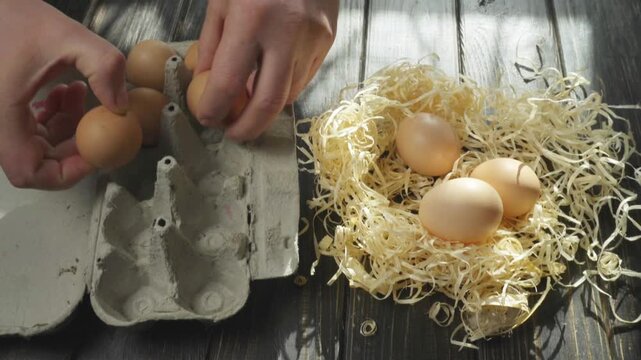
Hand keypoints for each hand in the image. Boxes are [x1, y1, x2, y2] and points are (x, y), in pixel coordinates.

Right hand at [0, 0, 127, 188]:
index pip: (30, 172)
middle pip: (37, 162)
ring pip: (36, 144)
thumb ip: (104, 68)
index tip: (95, 153)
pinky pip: (30, 128)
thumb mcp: (70, 37)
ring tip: (79, 94)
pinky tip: (66, 92)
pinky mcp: (4, 105)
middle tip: (96, 123)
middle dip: (74, 146)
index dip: (65, 172)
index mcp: (3, 114)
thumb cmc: (17, 15)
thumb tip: (122, 106)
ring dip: (66, 127)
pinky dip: (53, 117)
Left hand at [195, 0, 338, 140]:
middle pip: (269, 103)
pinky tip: (271, 80)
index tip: (207, 118)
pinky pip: (304, 78)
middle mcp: (287, 33)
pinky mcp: (328, 41)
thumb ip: (213, 43)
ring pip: (289, 94)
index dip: (214, 108)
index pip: (230, 81)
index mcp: (253, 18)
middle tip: (233, 133)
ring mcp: (313, 39)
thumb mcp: (223, 0)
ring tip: (249, 104)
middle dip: (248, 128)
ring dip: (266, 107)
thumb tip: (206, 81)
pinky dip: (284, 87)